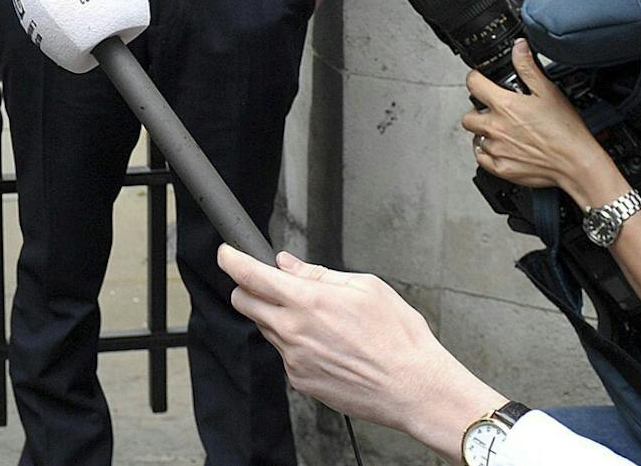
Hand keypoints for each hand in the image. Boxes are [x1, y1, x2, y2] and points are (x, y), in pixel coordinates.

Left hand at [219, 245, 497, 441]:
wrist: (412, 387)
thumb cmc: (398, 337)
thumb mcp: (365, 287)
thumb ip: (318, 274)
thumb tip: (288, 264)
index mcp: (309, 301)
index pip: (251, 275)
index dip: (232, 260)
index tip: (227, 254)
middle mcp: (294, 332)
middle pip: (244, 303)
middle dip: (247, 288)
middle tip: (267, 284)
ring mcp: (294, 360)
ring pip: (265, 328)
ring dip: (276, 317)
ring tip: (316, 319)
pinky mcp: (300, 381)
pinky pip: (285, 355)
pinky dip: (295, 344)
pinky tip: (326, 344)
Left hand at [462, 40, 616, 203]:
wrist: (575, 163)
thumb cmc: (565, 131)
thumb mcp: (548, 91)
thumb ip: (528, 67)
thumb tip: (518, 47)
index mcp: (504, 106)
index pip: (473, 84)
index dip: (476, 78)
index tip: (481, 80)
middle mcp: (495, 128)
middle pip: (469, 115)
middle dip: (478, 110)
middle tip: (492, 110)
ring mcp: (497, 150)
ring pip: (476, 137)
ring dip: (484, 132)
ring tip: (501, 130)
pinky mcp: (501, 168)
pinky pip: (482, 158)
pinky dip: (488, 153)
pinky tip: (502, 148)